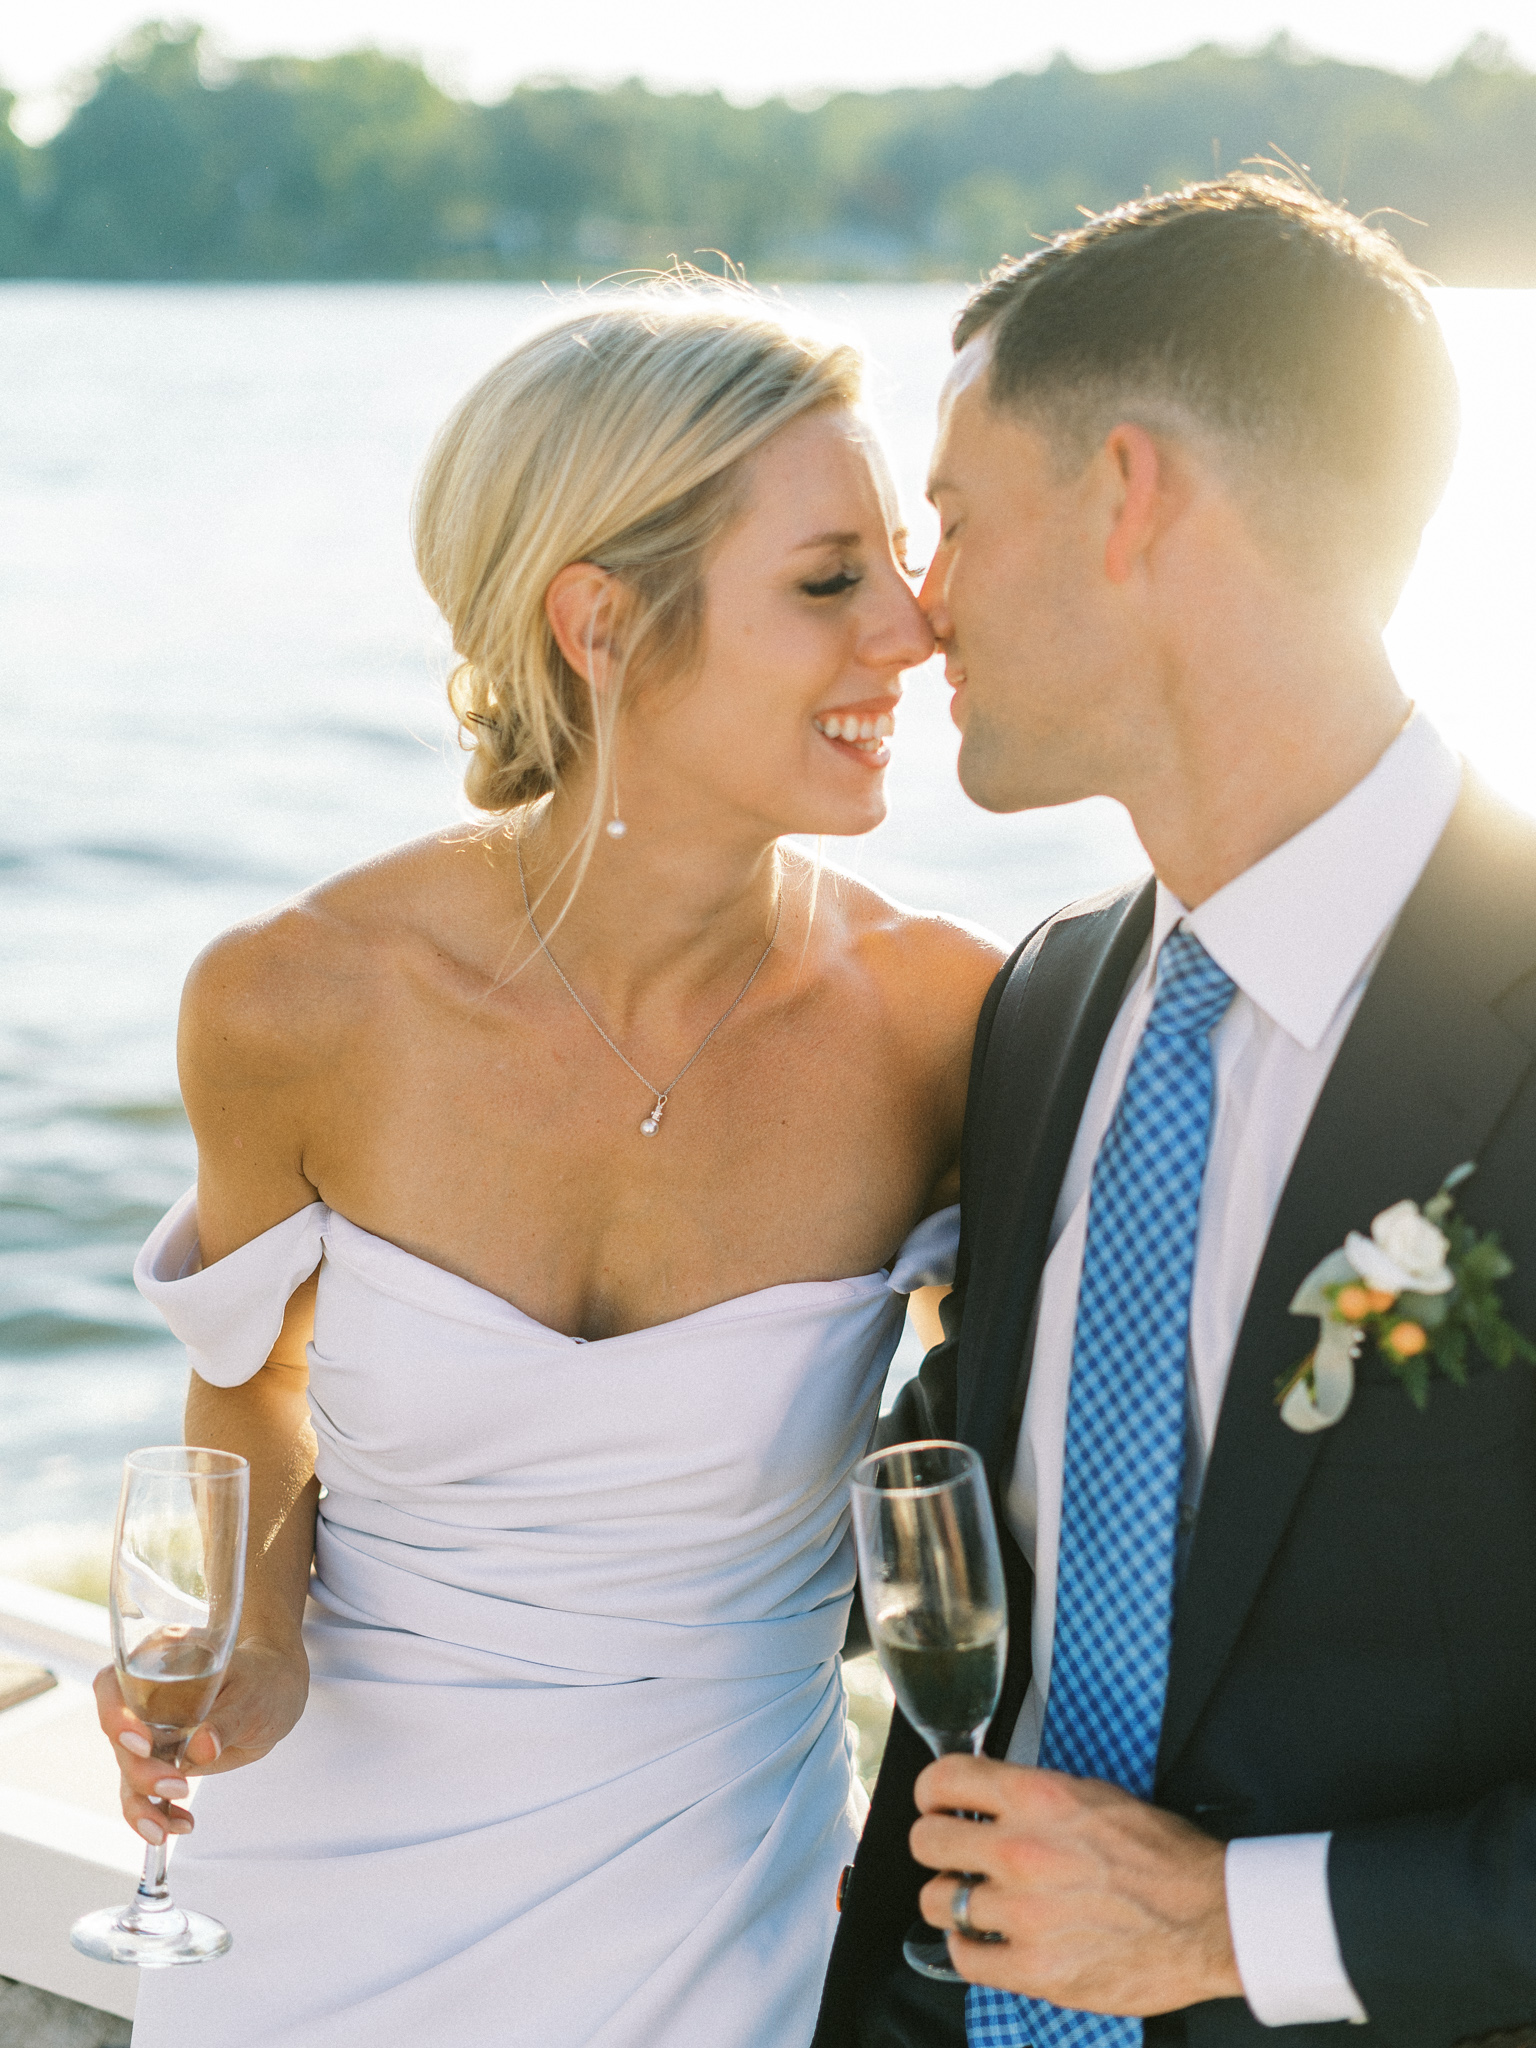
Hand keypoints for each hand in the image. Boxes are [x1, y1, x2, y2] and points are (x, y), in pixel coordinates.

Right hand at [94, 1636, 308, 1849]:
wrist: (275, 1693)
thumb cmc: (263, 1678)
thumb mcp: (253, 1691)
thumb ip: (227, 1718)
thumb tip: (201, 1748)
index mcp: (157, 1665)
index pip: (112, 1688)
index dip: (116, 1717)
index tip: (142, 1743)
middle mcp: (144, 1700)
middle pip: (119, 1739)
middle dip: (140, 1770)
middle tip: (176, 1786)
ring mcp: (152, 1734)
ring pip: (128, 1773)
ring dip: (142, 1804)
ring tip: (166, 1827)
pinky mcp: (163, 1762)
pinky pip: (148, 1794)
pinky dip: (157, 1815)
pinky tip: (178, 1826)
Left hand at [911, 1755, 1241, 2013]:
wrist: (1212, 1919)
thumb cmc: (1163, 1856)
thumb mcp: (1095, 1795)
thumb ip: (1035, 1797)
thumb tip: (989, 1799)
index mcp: (1037, 1799)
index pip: (944, 1780)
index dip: (932, 1792)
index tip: (936, 1803)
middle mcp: (1022, 1851)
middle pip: (927, 1841)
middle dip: (937, 1845)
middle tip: (955, 1856)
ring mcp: (1026, 1914)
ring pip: (938, 1901)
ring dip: (952, 1900)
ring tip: (976, 1901)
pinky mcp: (1037, 1970)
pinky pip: (965, 1958)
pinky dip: (969, 1949)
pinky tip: (988, 1941)